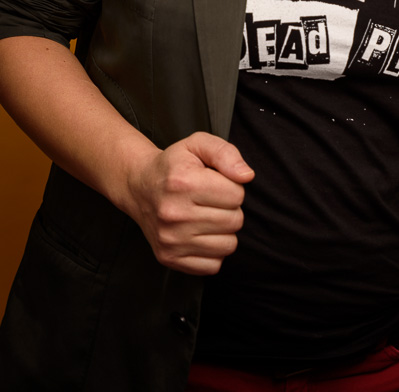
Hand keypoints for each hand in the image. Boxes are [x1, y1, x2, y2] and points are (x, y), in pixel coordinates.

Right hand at [125, 131, 253, 274]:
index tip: (216, 183)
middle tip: (211, 200)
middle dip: (230, 208)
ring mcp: (170, 240)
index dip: (232, 186)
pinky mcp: (169, 258)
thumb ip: (226, 153)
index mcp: (183, 182)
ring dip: (224, 230)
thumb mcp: (198, 144)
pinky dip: (213, 251)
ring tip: (207, 216)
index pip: (237, 194)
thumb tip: (247, 176)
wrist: (140, 187)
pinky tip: (201, 233)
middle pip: (235, 221)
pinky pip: (213, 265)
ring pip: (228, 245)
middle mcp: (174, 214)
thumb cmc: (176, 165)